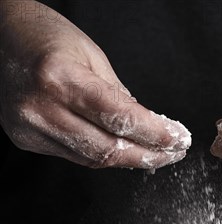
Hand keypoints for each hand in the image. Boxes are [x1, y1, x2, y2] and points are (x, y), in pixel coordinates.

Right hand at [0, 0, 190, 168]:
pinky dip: (102, 156)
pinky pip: (75, 157)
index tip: (178, 139)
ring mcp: (30, 127)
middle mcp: (41, 108)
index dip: (155, 134)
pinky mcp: (26, 139)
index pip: (120, 118)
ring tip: (153, 155)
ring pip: (92, 160)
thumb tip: (148, 129)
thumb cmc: (47, 38)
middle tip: (172, 154)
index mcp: (60, 78)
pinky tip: (121, 152)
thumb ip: (119, 96)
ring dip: (128, 160)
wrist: (0, 38)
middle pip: (107, 149)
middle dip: (147, 155)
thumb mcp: (92, 56)